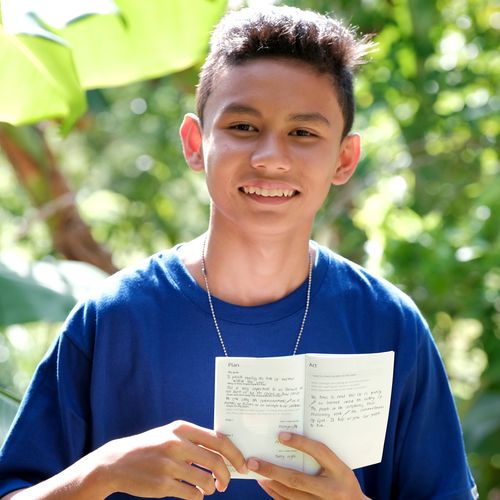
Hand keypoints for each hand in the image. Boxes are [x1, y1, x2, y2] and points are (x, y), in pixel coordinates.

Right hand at [94, 420, 246, 498]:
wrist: (117, 462)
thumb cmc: (151, 448)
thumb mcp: (171, 435)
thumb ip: (195, 440)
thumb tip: (226, 452)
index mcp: (182, 429)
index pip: (219, 440)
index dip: (235, 454)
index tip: (242, 465)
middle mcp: (177, 444)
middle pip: (216, 461)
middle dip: (227, 475)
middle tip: (225, 483)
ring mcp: (169, 465)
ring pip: (205, 480)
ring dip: (210, 488)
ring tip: (207, 488)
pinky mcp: (162, 484)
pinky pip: (192, 494)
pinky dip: (197, 496)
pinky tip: (194, 493)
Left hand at [248, 432, 368, 499]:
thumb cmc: (345, 482)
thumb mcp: (340, 467)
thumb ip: (321, 456)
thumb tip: (291, 441)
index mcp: (341, 472)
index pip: (319, 452)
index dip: (300, 442)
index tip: (281, 435)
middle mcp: (332, 491)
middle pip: (296, 479)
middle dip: (272, 470)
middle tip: (253, 461)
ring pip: (290, 494)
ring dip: (271, 483)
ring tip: (256, 472)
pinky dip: (276, 494)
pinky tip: (267, 485)